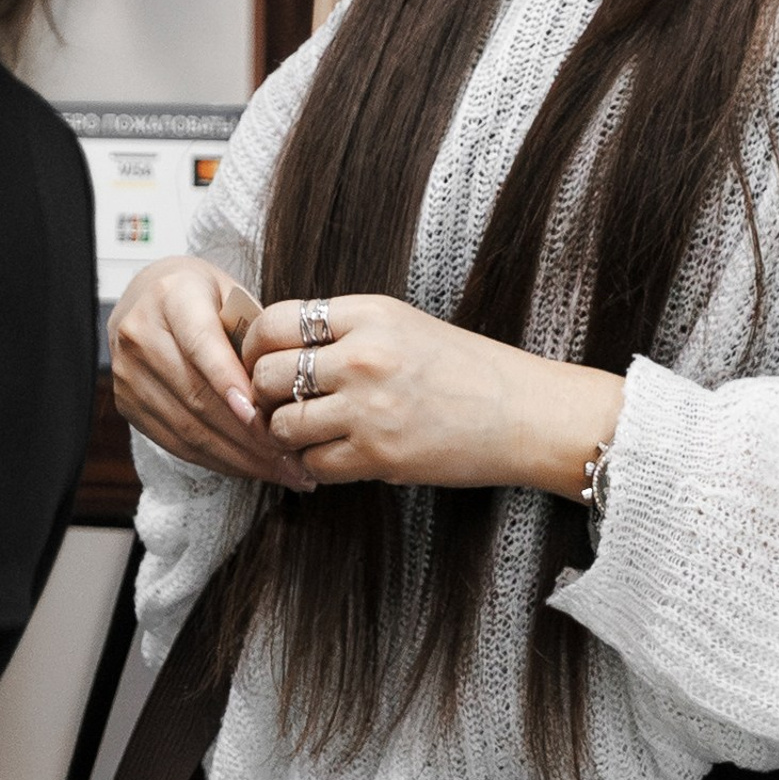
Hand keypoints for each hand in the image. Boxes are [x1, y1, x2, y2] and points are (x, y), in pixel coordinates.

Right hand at [109, 257, 310, 487]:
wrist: (147, 298)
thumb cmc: (204, 297)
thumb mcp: (234, 296)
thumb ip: (255, 335)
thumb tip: (288, 391)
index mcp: (171, 296)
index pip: (200, 344)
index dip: (228, 382)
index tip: (260, 414)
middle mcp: (140, 333)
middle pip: (195, 394)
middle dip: (248, 433)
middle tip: (293, 456)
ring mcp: (127, 373)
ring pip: (187, 426)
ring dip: (238, 456)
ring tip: (282, 469)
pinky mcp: (126, 404)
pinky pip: (175, 442)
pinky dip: (217, 460)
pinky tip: (250, 467)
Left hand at [242, 293, 622, 495]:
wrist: (523, 412)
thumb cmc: (462, 369)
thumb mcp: (402, 324)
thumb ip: (342, 330)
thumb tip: (275, 348)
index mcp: (368, 314)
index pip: (275, 322)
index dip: (255, 346)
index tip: (260, 362)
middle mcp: (363, 356)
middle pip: (267, 375)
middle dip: (264, 394)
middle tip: (279, 404)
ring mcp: (368, 407)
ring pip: (282, 424)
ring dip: (287, 434)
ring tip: (307, 434)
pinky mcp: (378, 455)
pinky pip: (313, 463)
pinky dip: (314, 464)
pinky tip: (333, 456)